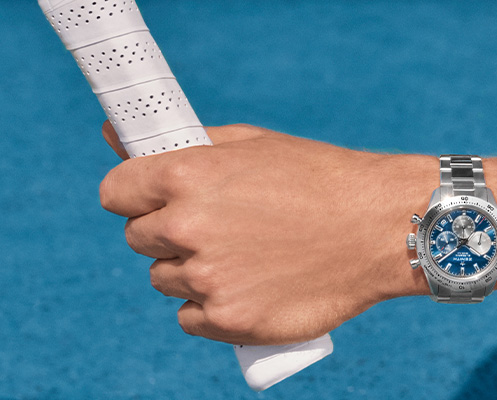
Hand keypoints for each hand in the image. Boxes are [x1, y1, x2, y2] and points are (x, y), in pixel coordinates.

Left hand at [99, 122, 434, 344]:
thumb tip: (113, 136)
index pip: (116, 192)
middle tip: (222, 227)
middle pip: (139, 239)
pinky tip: (250, 287)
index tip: (158, 200)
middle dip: (171, 233)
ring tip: (247, 256)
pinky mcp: (229, 319)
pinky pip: (190, 318)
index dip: (138, 195)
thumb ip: (183, 144)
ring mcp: (207, 278)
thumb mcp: (253, 144)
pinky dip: (212, 308)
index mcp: (187, 176)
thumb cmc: (321, 180)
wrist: (383, 227)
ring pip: (165, 279)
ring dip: (192, 271)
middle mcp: (188, 227)